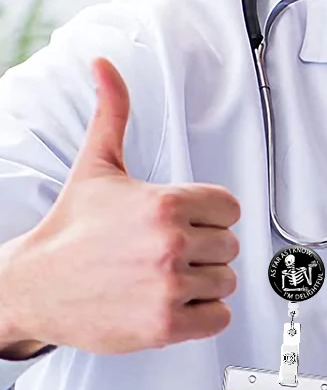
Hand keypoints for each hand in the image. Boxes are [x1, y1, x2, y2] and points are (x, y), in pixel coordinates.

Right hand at [0, 58, 240, 355]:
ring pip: (226, 281)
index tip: (178, 222)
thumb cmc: (71, 229)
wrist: (34, 286)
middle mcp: (171, 243)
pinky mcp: (166, 324)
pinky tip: (168, 302)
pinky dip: (201, 315)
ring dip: (200, 282)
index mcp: (166, 203)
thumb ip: (113, 113)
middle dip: (201, 249)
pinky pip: (219, 317)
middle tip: (161, 252)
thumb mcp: (97, 166)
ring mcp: (170, 285)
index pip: (230, 208)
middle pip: (229, 245)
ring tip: (160, 276)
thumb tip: (104, 65)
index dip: (206, 216)